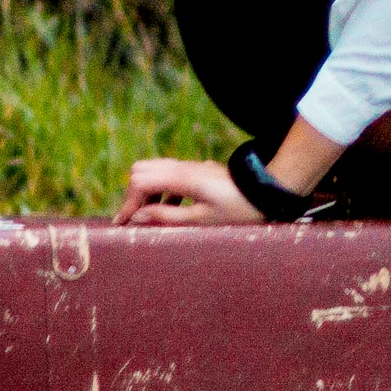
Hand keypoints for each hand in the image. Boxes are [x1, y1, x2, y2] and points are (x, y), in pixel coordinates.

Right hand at [111, 157, 263, 225]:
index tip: (124, 224)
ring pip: (155, 170)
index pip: (140, 182)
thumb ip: (167, 217)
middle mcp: (183, 167)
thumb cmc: (238, 209)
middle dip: (135, 194)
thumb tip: (138, 217)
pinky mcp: (198, 171)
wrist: (267, 192)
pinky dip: (162, 189)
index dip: (129, 203)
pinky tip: (171, 209)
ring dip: (148, 191)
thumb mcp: (201, 219)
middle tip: (138, 219)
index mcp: (182, 178)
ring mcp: (191, 166)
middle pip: (142, 170)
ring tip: (151, 217)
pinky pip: (170, 175)